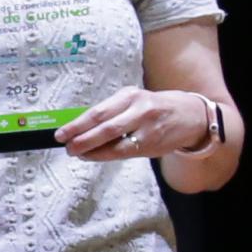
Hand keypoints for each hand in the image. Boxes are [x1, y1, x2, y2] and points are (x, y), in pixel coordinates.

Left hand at [59, 88, 214, 161]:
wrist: (190, 115)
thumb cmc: (154, 108)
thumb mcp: (133, 101)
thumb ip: (110, 112)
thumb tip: (78, 127)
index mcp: (129, 95)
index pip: (98, 111)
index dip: (77, 124)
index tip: (60, 134)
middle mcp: (139, 109)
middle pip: (104, 127)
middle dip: (81, 139)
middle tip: (66, 146)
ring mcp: (147, 128)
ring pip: (114, 143)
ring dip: (91, 150)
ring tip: (77, 152)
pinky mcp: (152, 144)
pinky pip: (123, 152)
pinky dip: (105, 155)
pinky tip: (94, 156)